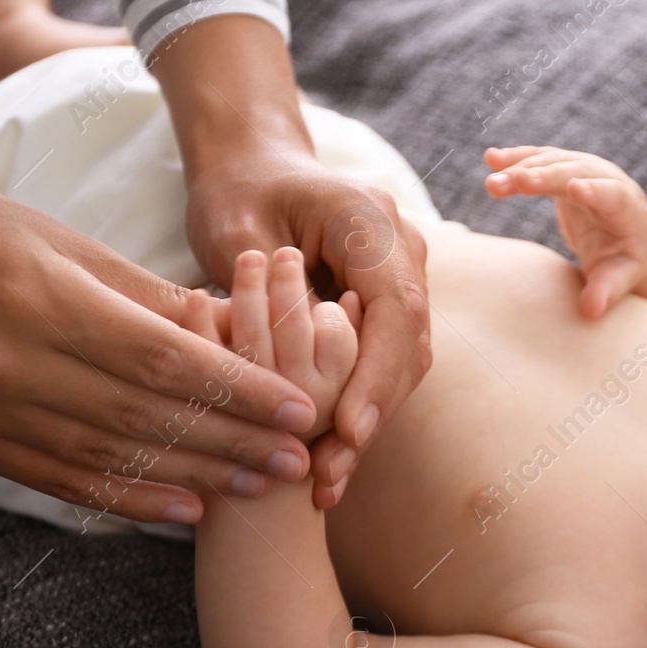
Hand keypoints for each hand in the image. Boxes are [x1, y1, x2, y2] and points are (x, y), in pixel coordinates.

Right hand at [0, 84, 322, 525]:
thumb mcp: (71, 245)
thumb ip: (153, 299)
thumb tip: (240, 333)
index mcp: (47, 302)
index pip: (164, 360)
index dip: (238, 391)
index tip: (300, 409)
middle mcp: (13, 364)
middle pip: (147, 416)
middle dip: (233, 443)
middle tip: (300, 461)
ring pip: (111, 456)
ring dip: (196, 476)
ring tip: (261, 484)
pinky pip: (62, 480)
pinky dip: (129, 498)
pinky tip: (185, 508)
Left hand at [151, 15, 429, 509]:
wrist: (255, 165)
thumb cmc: (237, 191)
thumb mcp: (236, 232)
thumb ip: (270, 297)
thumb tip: (295, 377)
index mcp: (372, 220)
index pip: (396, 309)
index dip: (376, 376)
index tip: (348, 432)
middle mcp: (404, 247)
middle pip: (409, 345)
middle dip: (371, 416)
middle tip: (328, 477)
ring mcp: (404, 276)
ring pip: (404, 363)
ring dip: (367, 423)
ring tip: (325, 482)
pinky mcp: (390, 304)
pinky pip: (387, 362)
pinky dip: (360, 408)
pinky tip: (328, 455)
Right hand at [484, 146, 646, 318]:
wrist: (629, 233)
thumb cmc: (624, 260)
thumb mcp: (620, 276)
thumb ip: (606, 291)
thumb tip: (591, 311)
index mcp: (625, 208)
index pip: (611, 194)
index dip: (594, 191)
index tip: (575, 189)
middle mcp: (607, 179)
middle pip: (574, 173)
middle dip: (545, 177)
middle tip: (517, 181)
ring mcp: (586, 168)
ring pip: (552, 162)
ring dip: (521, 170)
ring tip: (492, 184)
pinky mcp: (566, 167)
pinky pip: (539, 159)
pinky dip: (516, 158)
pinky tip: (491, 158)